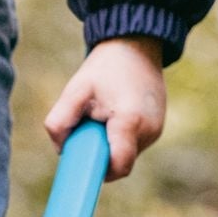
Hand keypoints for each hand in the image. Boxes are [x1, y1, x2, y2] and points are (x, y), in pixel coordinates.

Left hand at [44, 36, 165, 180]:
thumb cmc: (105, 68)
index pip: (117, 166)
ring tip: (103, 114)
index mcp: (130, 121)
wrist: (136, 46)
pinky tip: (114, 113)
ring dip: (110, 143)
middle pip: (119, 162)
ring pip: (126, 154)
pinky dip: (119, 137)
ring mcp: (156, 131)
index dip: (98, 170)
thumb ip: (60, 120)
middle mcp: (149, 131)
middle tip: (88, 126)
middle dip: (100, 152)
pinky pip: (133, 144)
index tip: (82, 161)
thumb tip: (61, 149)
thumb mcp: (76, 89)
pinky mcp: (157, 129)